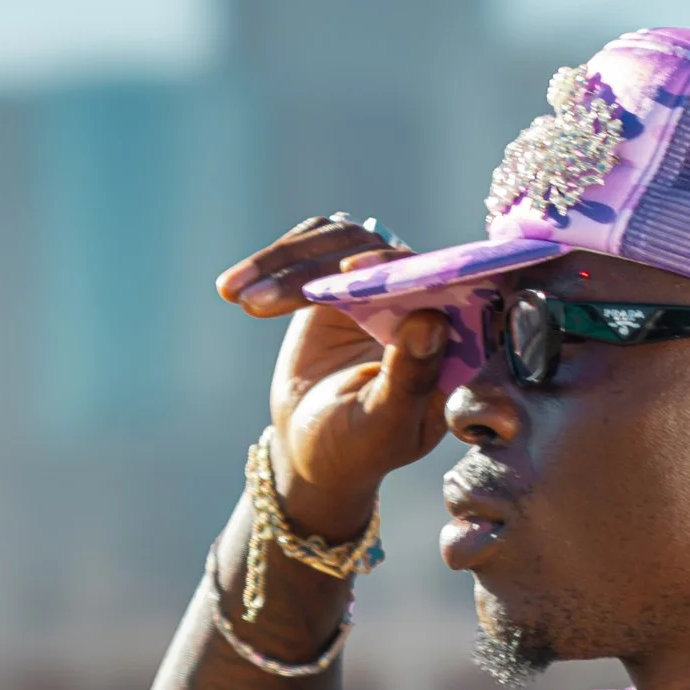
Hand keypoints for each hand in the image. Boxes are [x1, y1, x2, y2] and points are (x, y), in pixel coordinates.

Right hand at [216, 215, 452, 536]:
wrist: (314, 447)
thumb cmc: (357, 449)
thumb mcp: (383, 426)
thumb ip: (410, 379)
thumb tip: (430, 320)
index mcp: (455, 338)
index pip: (444, 283)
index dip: (402, 270)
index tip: (349, 275)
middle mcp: (423, 299)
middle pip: (383, 252)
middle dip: (319, 269)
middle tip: (264, 300)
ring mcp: (380, 283)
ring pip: (342, 240)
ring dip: (285, 263)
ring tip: (241, 298)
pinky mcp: (340, 275)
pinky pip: (313, 245)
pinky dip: (272, 261)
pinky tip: (234, 289)